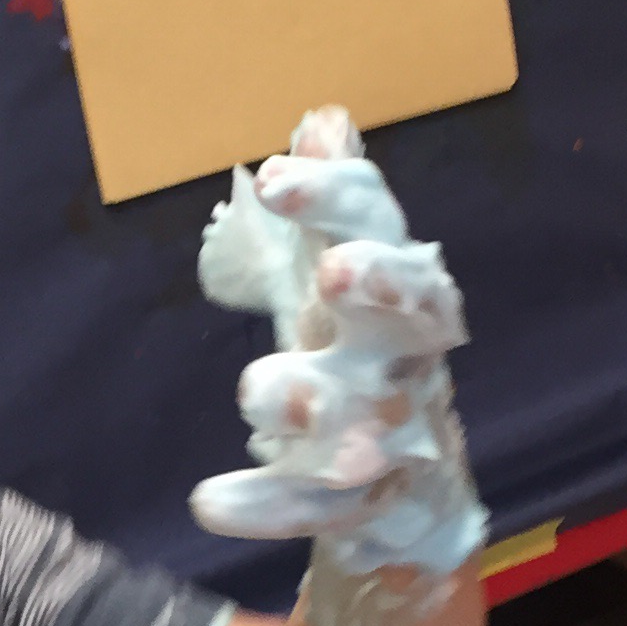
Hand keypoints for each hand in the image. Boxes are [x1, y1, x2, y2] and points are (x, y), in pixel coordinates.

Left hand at [190, 109, 484, 578]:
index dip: (339, 197)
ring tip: (261, 388)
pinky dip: (270, 505)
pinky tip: (209, 502)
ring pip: (376, 417)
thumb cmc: (363, 358)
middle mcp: (411, 358)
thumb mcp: (342, 279)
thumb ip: (336, 208)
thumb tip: (325, 118)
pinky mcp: (372, 506)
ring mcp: (401, 434)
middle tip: (328, 275)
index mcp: (399, 293)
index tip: (272, 176)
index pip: (383, 228)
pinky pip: (324, 508)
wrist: (406, 492)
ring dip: (323, 402)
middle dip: (381, 289)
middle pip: (417, 315)